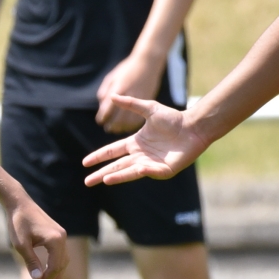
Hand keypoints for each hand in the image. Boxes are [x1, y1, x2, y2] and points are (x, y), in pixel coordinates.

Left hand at [5, 194, 68, 278]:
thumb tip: (38, 278)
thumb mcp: (21, 245)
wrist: (19, 203)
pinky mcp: (58, 233)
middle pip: (61, 264)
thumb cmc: (18, 223)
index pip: (54, 266)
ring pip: (63, 258)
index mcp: (55, 240)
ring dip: (56, 272)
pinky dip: (56, 262)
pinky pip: (61, 252)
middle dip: (51, 277)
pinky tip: (49, 270)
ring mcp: (61, 234)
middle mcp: (62, 237)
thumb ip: (31, 262)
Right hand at [82, 95, 208, 185]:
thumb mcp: (149, 109)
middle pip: (117, 166)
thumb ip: (131, 104)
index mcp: (136, 143)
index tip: (85, 163)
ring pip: (130, 171)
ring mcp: (152, 164)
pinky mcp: (164, 170)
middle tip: (87, 182)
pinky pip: (150, 172)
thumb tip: (112, 96)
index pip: (112, 152)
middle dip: (101, 174)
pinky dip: (141, 171)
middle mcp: (141, 155)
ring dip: (117, 176)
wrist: (193, 127)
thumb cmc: (173, 118)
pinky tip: (135, 169)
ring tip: (104, 180)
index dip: (99, 157)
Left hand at [95, 54, 163, 133]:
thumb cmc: (126, 70)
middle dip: (112, 125)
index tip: (100, 121)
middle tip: (108, 129)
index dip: (102, 117)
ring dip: (123, 126)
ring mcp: (139, 98)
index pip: (107, 109)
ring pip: (130, 119)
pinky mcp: (147, 100)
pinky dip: (134, 123)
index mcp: (118, 89)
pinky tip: (129, 125)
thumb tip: (102, 107)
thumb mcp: (112, 78)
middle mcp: (128, 95)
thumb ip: (105, 92)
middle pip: (118, 117)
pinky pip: (141, 116)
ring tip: (117, 129)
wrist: (147, 63)